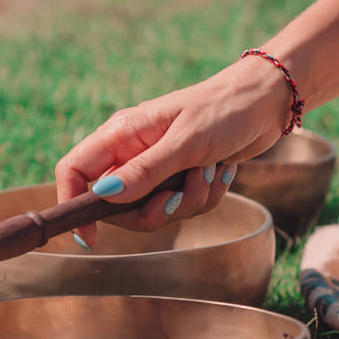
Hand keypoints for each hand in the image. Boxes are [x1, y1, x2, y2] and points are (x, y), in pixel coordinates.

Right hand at [54, 58, 290, 247]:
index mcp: (121, 134)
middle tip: (178, 197)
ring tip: (210, 171)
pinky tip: (222, 170)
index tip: (91, 236)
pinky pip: (183, 207)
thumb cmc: (223, 111)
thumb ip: (145, 171)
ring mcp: (158, 167)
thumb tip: (104, 196)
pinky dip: (206, 196)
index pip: (74, 171)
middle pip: (118, 206)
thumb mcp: (185, 143)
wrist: (264, 102)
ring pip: (155, 211)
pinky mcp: (182, 177)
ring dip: (189, 200)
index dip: (74, 204)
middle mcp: (133, 152)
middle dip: (154, 211)